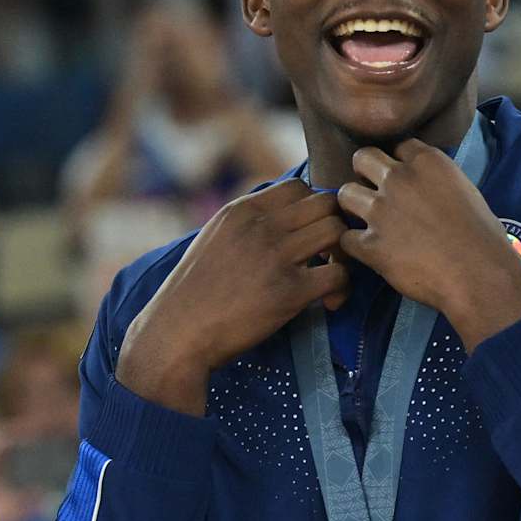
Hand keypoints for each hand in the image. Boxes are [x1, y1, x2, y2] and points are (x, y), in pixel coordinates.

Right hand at [116, 180, 349, 413]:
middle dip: (332, 226)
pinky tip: (327, 303)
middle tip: (327, 254)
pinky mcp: (289, 292)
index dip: (311, 208)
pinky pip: (338, 275)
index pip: (299, 187)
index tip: (307, 233)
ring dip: (343, 254)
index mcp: (241, 211)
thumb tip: (280, 216)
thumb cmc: (193, 292)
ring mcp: (276, 257)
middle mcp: (260, 227)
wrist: (178, 333)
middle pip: (325, 204)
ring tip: (329, 276)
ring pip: (336, 232)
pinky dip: (341, 288)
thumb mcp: (213, 239)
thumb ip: (246, 223)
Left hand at [336, 139, 520, 349]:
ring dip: (352, 206)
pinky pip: (345, 237)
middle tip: (372, 191)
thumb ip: (436, 180)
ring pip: (344, 194)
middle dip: (363, 171)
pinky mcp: (369, 243)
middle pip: (362, 157)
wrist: (479, 274)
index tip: (401, 178)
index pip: (398, 146)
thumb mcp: (464, 190)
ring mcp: (380, 211)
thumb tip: (422, 184)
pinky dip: (353, 244)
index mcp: (427, 162)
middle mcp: (398, 179)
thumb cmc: (482, 236)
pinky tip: (368, 251)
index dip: (396, 162)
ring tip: (365, 220)